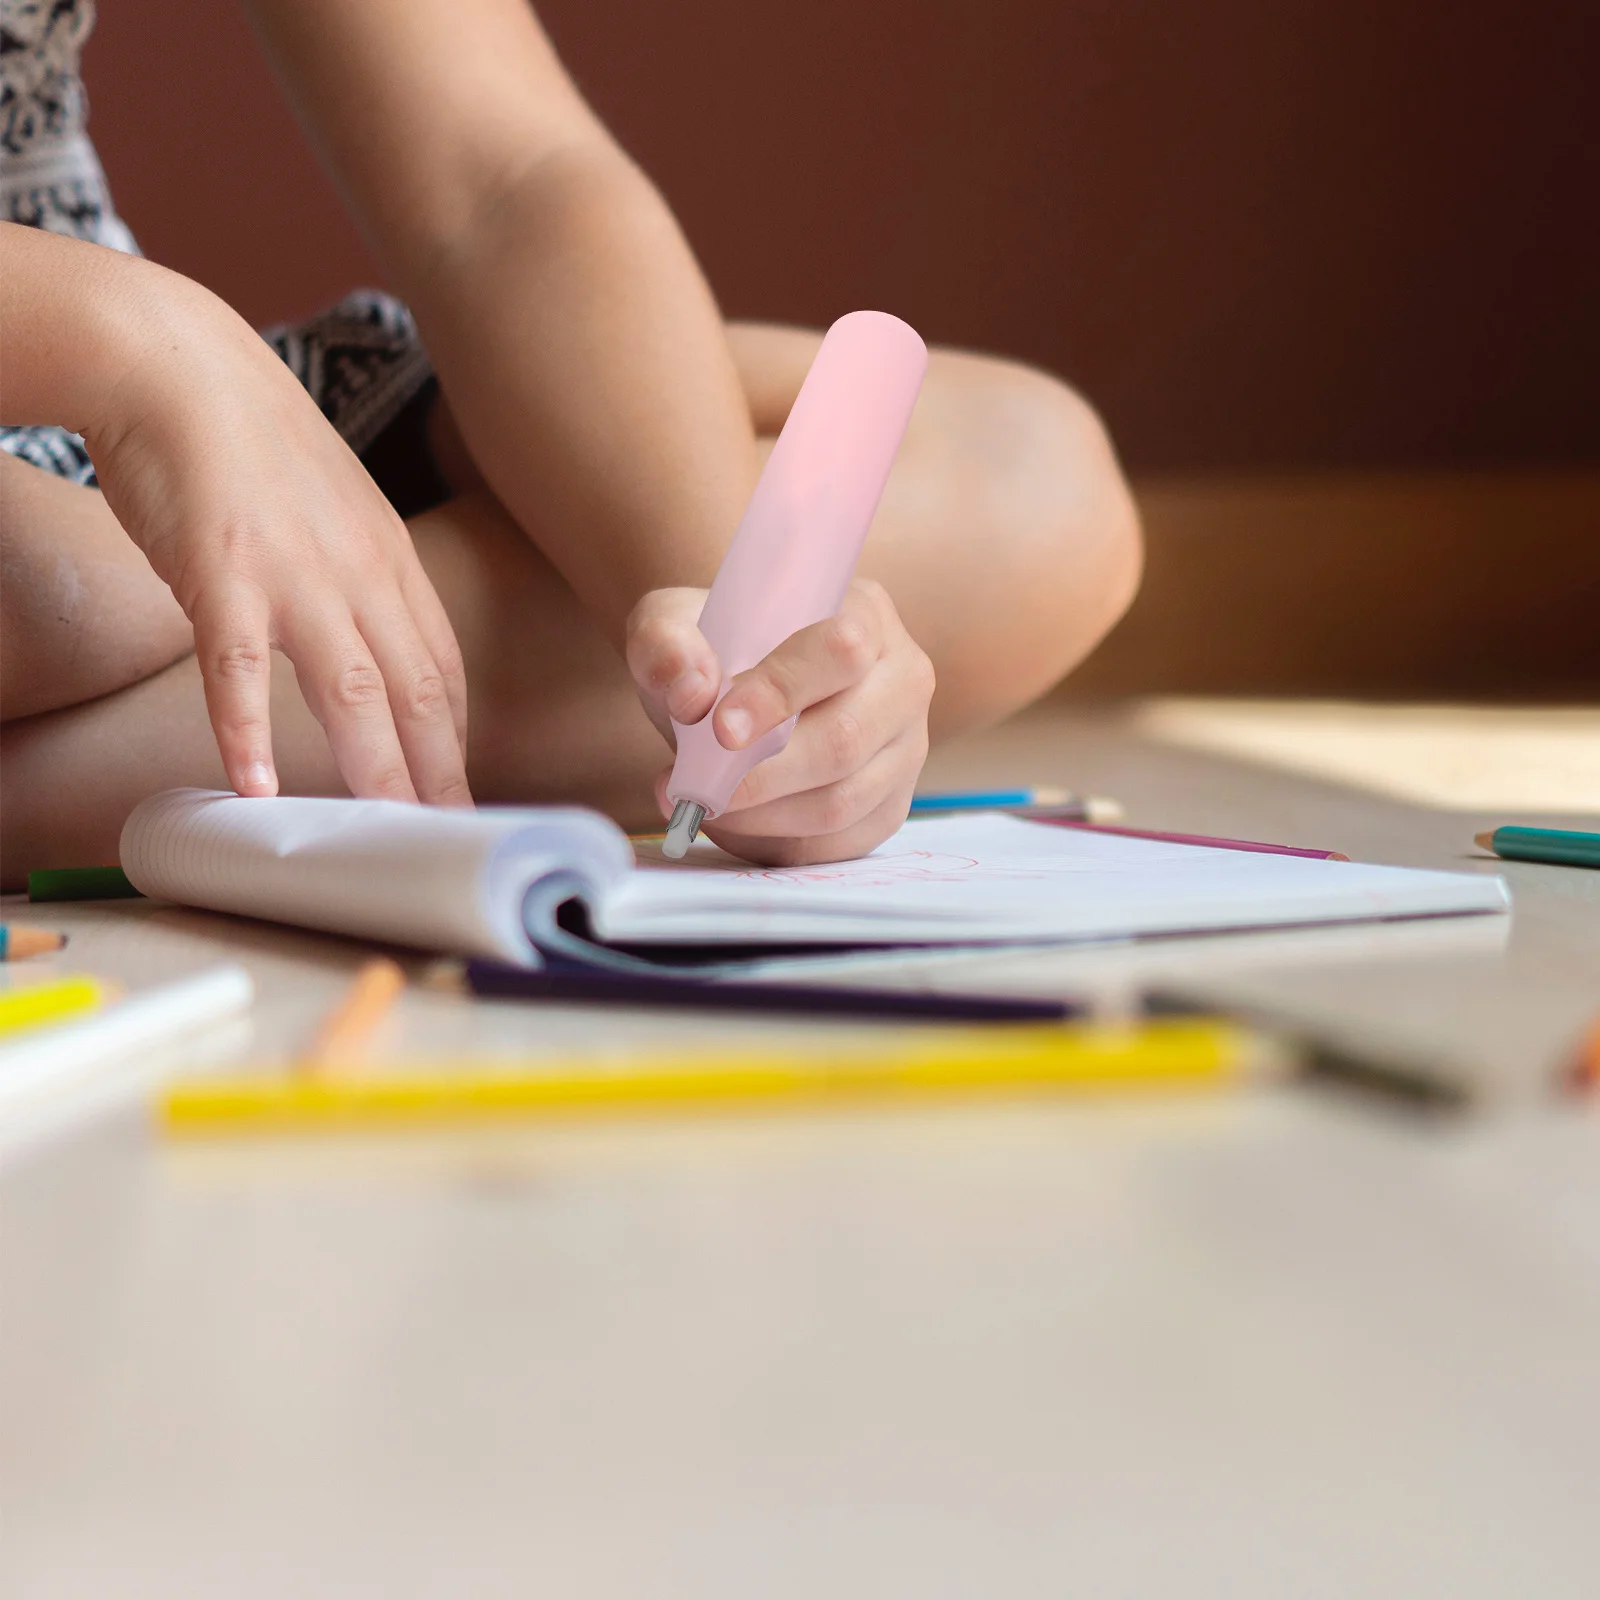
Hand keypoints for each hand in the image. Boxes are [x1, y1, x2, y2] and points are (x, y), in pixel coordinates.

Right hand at [87, 274, 469, 804]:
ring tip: (387, 830)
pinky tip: (252, 785)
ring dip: (372, 767)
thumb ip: (358, 577)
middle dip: (437, 771)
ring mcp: (293, 571)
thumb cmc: (249, 442)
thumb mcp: (336, 507)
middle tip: (450, 834)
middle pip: (415, 689)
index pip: (442, 667)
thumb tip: (368, 646)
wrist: (174, 360)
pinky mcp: (221, 570)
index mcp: (389, 557)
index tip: (463, 792)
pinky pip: (239, 664)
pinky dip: (247, 727)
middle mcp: (358, 570)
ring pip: (350, 688)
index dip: (456, 738)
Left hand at [627, 578, 934, 864]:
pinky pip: (839, 842)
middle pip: (846, 739)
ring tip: (703, 804)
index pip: (840, 650)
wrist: (732, 701)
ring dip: (761, 815)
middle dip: (761, 775)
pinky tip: (734, 824)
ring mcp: (906, 748)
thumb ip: (666, 646)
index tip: (721, 729)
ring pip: (842, 801)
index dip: (781, 692)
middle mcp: (903, 679)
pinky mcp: (890, 805)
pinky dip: (777, 842)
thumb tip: (691, 696)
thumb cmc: (712, 654)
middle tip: (695, 788)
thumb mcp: (670, 627)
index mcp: (864, 614)